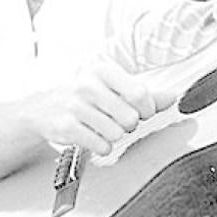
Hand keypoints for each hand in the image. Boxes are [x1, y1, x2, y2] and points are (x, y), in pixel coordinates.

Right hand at [24, 57, 176, 156]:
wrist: (42, 108)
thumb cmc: (83, 97)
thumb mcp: (112, 88)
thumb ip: (145, 93)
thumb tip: (174, 96)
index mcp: (103, 71)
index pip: (140, 93)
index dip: (147, 108)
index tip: (141, 110)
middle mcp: (87, 85)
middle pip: (130, 118)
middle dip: (128, 124)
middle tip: (115, 120)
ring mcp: (75, 106)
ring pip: (116, 134)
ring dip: (113, 136)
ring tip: (100, 127)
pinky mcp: (66, 127)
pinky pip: (101, 145)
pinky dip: (101, 146)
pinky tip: (92, 136)